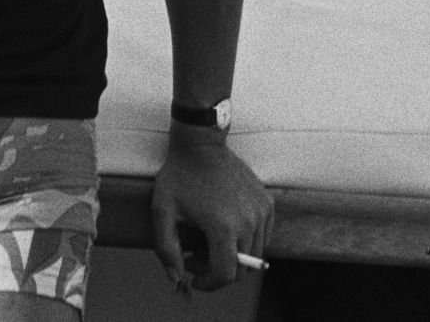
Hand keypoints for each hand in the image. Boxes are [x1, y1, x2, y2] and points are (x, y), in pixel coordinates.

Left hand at [151, 139, 273, 292]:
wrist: (201, 144)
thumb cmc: (179, 176)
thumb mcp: (162, 212)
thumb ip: (166, 249)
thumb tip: (177, 279)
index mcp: (223, 227)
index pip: (225, 274)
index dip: (208, 284)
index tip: (193, 278)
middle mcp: (249, 222)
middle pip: (241, 268)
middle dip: (216, 271)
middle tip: (194, 257)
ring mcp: (261, 212)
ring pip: (254, 254)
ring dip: (231, 257)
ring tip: (206, 241)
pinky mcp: (267, 203)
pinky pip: (262, 236)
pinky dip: (246, 241)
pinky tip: (224, 228)